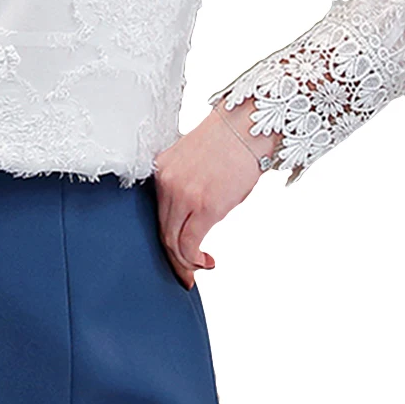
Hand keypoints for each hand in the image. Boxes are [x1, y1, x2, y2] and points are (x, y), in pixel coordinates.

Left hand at [153, 100, 279, 288]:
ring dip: (186, 262)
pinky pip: (190, 243)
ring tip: (200, 269)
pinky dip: (196, 259)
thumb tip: (190, 215)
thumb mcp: (192, 161)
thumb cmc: (229, 143)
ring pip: (173, 241)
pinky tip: (208, 261)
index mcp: (162, 170)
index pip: (157, 213)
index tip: (176, 255)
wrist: (248, 127)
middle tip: (186, 275)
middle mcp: (167, 183)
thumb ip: (184, 184)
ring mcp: (183, 195)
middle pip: (162, 230)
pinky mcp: (204, 206)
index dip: (165, 238)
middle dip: (173, 258)